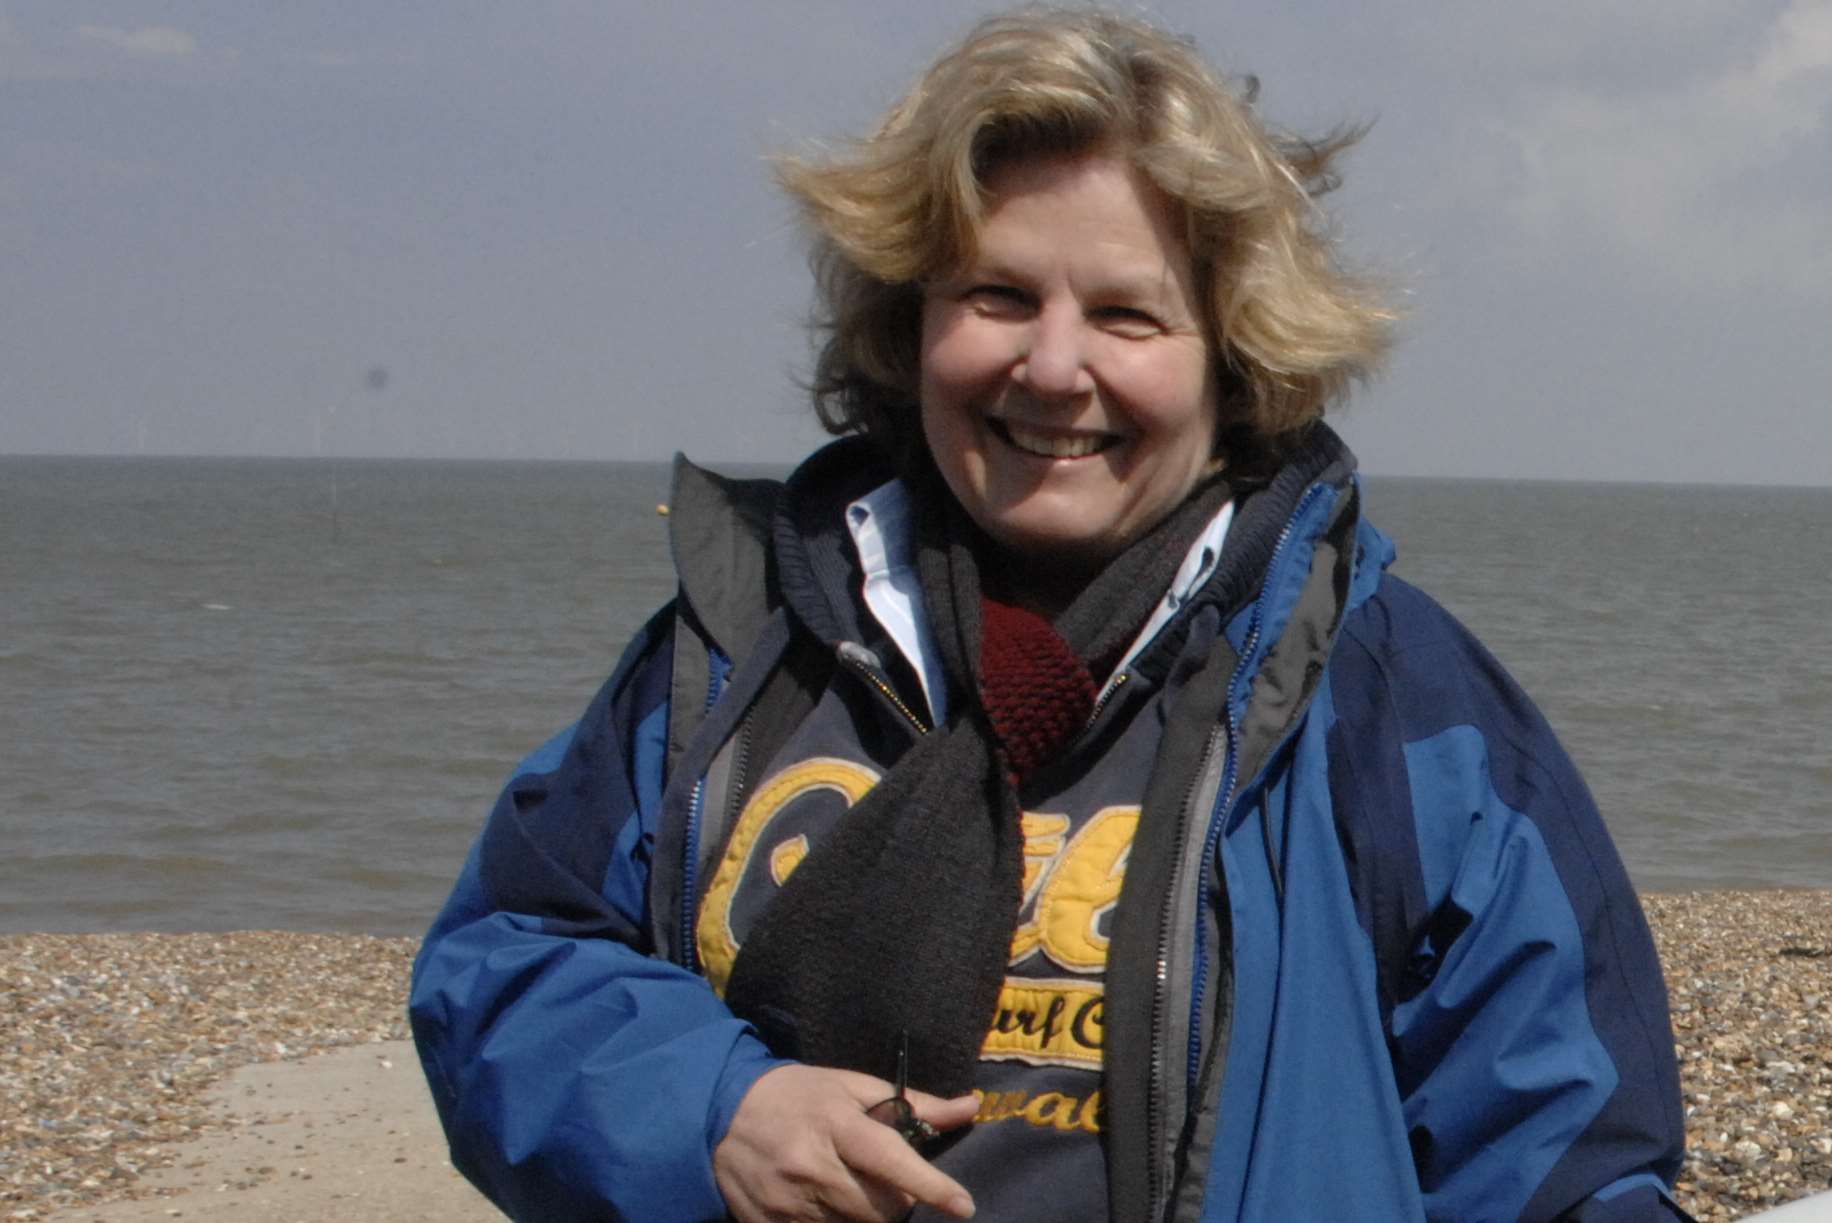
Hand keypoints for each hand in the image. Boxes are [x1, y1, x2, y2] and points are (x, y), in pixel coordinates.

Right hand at [713, 1064, 978, 1221]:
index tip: (963, 1206)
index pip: (889, 1158)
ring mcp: (788, 1203)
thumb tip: (969, 1107)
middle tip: (886, 1181)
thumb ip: (910, 1102)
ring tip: (852, 1187)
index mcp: (834, 1123)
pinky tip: (829, 1203)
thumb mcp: (849, 1085)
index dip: (931, 1185)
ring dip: (868, 1215)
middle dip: (898, 1201)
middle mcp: (811, 1166)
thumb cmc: (795, 1095)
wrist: (716, 1115)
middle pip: (880, 1208)